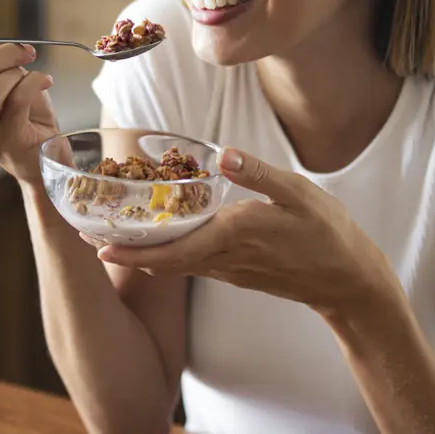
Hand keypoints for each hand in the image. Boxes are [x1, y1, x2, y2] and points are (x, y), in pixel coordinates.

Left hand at [84, 148, 395, 315]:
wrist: (348, 282)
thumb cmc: (327, 234)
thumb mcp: (298, 194)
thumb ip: (258, 174)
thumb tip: (223, 154)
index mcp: (234, 236)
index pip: (172, 248)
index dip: (133, 250)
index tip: (98, 246)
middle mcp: (224, 258)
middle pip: (163, 260)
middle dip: (124, 253)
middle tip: (86, 240)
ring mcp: (229, 270)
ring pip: (175, 265)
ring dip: (142, 255)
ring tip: (110, 238)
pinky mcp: (237, 273)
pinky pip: (192, 265)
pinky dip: (167, 255)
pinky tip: (159, 241)